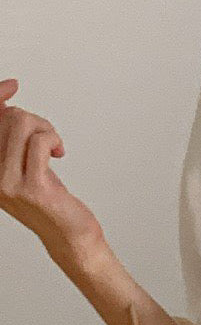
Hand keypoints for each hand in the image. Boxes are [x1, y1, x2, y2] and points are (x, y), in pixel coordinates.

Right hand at [0, 77, 104, 263]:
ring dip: (45, 129)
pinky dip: (53, 139)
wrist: (69, 238)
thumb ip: (10, 136)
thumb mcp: (22, 163)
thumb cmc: (49, 201)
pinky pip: (40, 142)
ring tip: (53, 146)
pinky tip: (59, 153)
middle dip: (34, 120)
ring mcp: (8, 183)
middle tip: (48, 137)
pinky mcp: (32, 188)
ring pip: (22, 125)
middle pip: (7, 119)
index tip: (12, 86)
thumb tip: (6, 100)